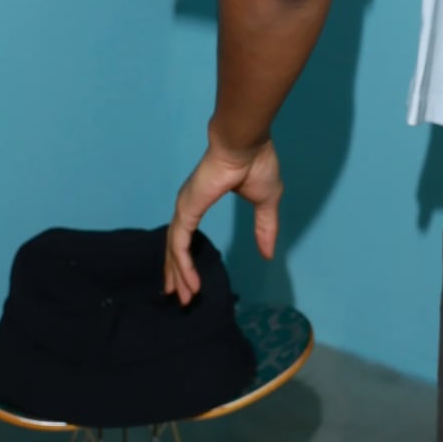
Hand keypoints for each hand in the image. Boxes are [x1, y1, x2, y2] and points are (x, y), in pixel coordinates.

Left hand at [164, 136, 283, 305]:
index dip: (186, 259)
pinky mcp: (187, 211)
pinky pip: (180, 245)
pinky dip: (183, 266)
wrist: (246, 143)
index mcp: (202, 200)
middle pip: (175, 247)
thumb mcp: (267, 201)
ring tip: (183, 299)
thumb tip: (268, 254)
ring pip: (174, 250)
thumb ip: (265, 227)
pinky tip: (190, 283)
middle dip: (177, 274)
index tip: (190, 281)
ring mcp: (185, 208)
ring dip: (178, 276)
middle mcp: (187, 206)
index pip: (187, 236)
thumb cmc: (257, 163)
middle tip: (181, 299)